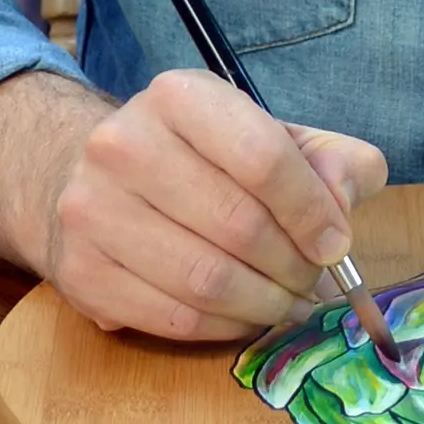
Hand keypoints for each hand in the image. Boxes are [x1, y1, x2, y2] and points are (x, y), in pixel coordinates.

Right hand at [38, 69, 388, 341]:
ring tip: (287, 304)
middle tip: (314, 283)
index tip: (337, 245)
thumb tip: (343, 201)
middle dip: (293, 266)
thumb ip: (331, 160)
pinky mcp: (80, 272)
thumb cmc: (202, 158)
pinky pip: (172, 319)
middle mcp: (124, 144)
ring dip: (264, 304)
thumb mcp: (273, 135)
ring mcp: (92, 210)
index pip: (263, 157)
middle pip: (238, 225)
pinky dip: (224, 328)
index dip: (312, 211)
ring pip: (205, 280)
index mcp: (180, 96)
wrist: (92, 175)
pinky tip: (245, 316)